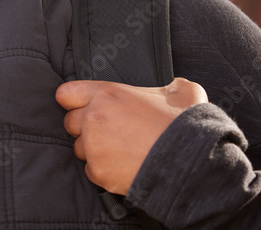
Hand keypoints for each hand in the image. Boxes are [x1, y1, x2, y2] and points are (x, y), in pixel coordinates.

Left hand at [56, 77, 207, 195]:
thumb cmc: (186, 127)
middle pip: (70, 122)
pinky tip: (123, 165)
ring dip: (93, 148)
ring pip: (79, 147)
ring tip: (120, 149)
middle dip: (85, 126)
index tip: (83, 105)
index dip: (75, 100)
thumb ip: (169, 86)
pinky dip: (103, 169)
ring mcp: (94, 148)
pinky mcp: (99, 173)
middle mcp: (94, 119)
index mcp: (106, 94)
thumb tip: (174, 87)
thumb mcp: (183, 92)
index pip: (66, 93)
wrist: (194, 166)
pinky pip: (90, 170)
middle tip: (109, 130)